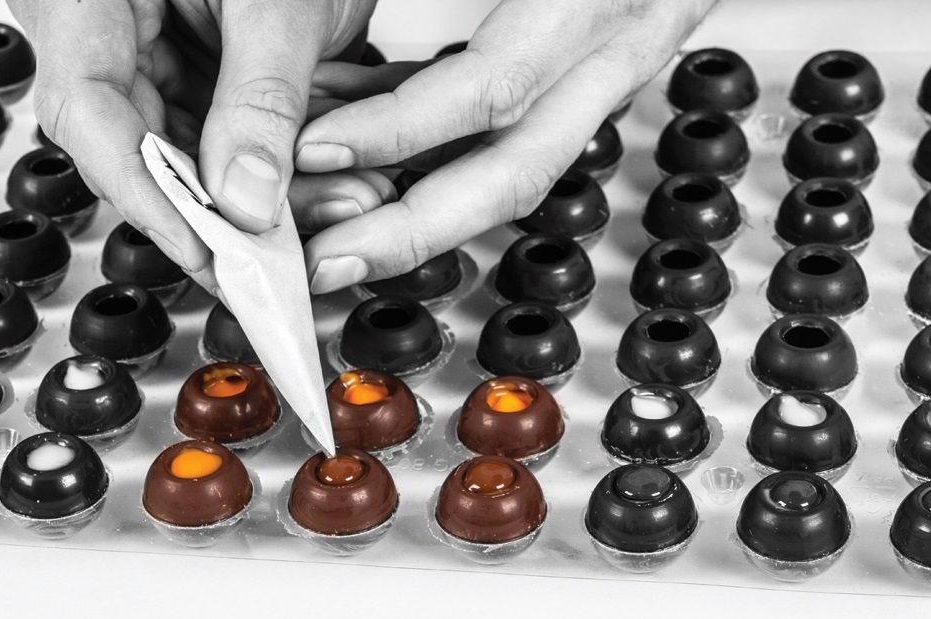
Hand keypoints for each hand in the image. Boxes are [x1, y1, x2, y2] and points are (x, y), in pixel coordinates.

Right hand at [7, 0, 387, 282]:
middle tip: (284, 252)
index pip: (92, 112)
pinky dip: (276, 158)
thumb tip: (248, 199)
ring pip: (193, 149)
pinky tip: (323, 178)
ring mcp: (150, 47)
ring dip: (265, 189)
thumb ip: (262, 95)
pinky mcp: (195, 63)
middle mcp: (106, 26)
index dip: (148, 194)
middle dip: (225, 207)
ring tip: (332, 205)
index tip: (207, 249)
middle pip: (144, 145)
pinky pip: (224, 130)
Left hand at [295, 0, 717, 292]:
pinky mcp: (597, 76)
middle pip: (516, 172)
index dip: (397, 128)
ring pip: (522, 173)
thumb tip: (365, 51)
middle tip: (328, 261)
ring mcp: (614, 69)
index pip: (491, 87)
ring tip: (346, 243)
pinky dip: (446, 168)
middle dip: (412, 231)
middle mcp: (616, 45)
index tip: (314, 147)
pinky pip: (520, 139)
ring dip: (428, 220)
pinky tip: (381, 174)